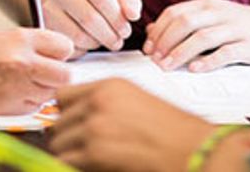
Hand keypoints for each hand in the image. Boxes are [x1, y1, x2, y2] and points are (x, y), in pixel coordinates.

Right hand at [0, 28, 71, 114]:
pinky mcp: (8, 107)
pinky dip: (28, 102)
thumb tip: (64, 54)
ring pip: (50, 93)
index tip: (56, 55)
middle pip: (65, 75)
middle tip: (46, 72)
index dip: (61, 52)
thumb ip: (37, 44)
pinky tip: (12, 92)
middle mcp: (22, 62)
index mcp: (23, 38)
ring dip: (43, 89)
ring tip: (22, 81)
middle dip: (59, 75)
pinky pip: (33, 107)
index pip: (65, 47)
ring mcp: (16, 87)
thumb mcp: (8, 37)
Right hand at [45, 0, 141, 56]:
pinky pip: (68, 47)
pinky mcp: (45, 31)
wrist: (71, 8)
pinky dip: (83, 49)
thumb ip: (130, 2)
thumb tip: (132, 14)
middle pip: (90, 19)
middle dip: (110, 35)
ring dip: (98, 43)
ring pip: (79, 36)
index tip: (126, 29)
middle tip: (118, 40)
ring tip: (104, 41)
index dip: (118, 19)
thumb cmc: (99, 1)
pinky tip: (88, 43)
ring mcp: (49, 10)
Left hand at [51, 78, 212, 170]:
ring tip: (88, 159)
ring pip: (57, 144)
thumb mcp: (137, 102)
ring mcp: (94, 126)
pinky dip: (73, 166)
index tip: (69, 124)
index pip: (63, 96)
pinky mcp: (94, 152)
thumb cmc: (174, 131)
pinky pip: (64, 161)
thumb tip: (81, 118)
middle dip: (67, 137)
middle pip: (57, 121)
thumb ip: (107, 105)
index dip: (65, 113)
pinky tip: (94, 166)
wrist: (192, 148)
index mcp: (110, 85)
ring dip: (68, 154)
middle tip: (81, 148)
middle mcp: (99, 101)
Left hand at [143, 0, 249, 71]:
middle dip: (165, 41)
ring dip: (181, 52)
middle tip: (154, 59)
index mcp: (208, 5)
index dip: (158, 31)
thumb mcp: (213, 16)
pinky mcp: (248, 45)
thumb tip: (152, 30)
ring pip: (202, 37)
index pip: (175, 13)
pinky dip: (208, 61)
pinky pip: (225, 53)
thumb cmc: (244, 24)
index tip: (148, 49)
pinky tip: (195, 69)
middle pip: (185, 23)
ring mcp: (235, 29)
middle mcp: (219, 13)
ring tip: (167, 66)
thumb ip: (185, 21)